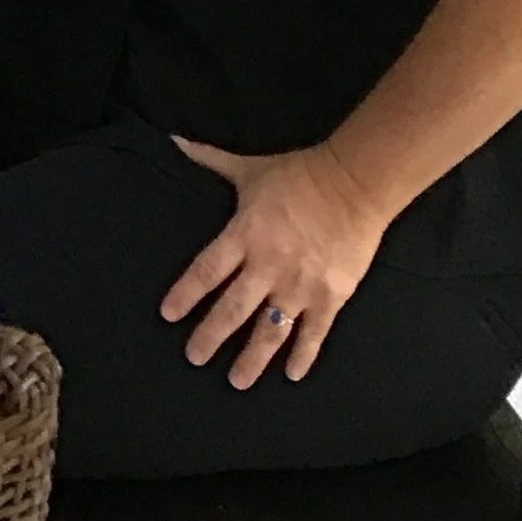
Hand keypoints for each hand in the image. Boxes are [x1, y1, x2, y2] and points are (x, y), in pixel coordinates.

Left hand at [163, 139, 388, 385]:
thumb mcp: (248, 168)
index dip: (187, 294)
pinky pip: (313, 334)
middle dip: (212, 336)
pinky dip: (303, 356)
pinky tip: (291, 375)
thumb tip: (173, 139)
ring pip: (270, 332)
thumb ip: (209, 159)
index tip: (168, 315)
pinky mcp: (330, 297)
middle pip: (233, 309)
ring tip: (237, 381)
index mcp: (245, 235)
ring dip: (252, 358)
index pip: (207, 271)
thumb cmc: (296, 175)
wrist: (353, 184)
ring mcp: (300, 286)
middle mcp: (268, 266)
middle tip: (194, 358)